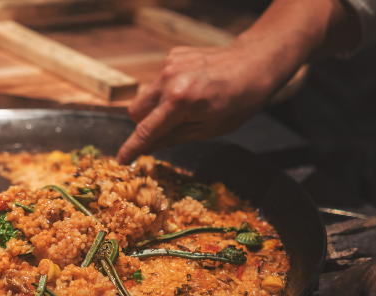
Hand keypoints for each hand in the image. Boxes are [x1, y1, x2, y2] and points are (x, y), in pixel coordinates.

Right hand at [116, 43, 282, 164]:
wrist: (254, 62)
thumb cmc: (238, 101)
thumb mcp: (209, 129)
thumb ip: (174, 138)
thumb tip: (148, 149)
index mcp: (179, 102)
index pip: (146, 130)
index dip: (132, 148)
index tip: (121, 160)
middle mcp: (168, 80)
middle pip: (135, 112)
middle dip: (145, 124)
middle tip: (167, 128)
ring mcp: (169, 64)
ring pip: (146, 95)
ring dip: (157, 106)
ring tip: (185, 105)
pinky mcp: (173, 55)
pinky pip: (159, 80)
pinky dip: (168, 89)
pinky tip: (191, 88)